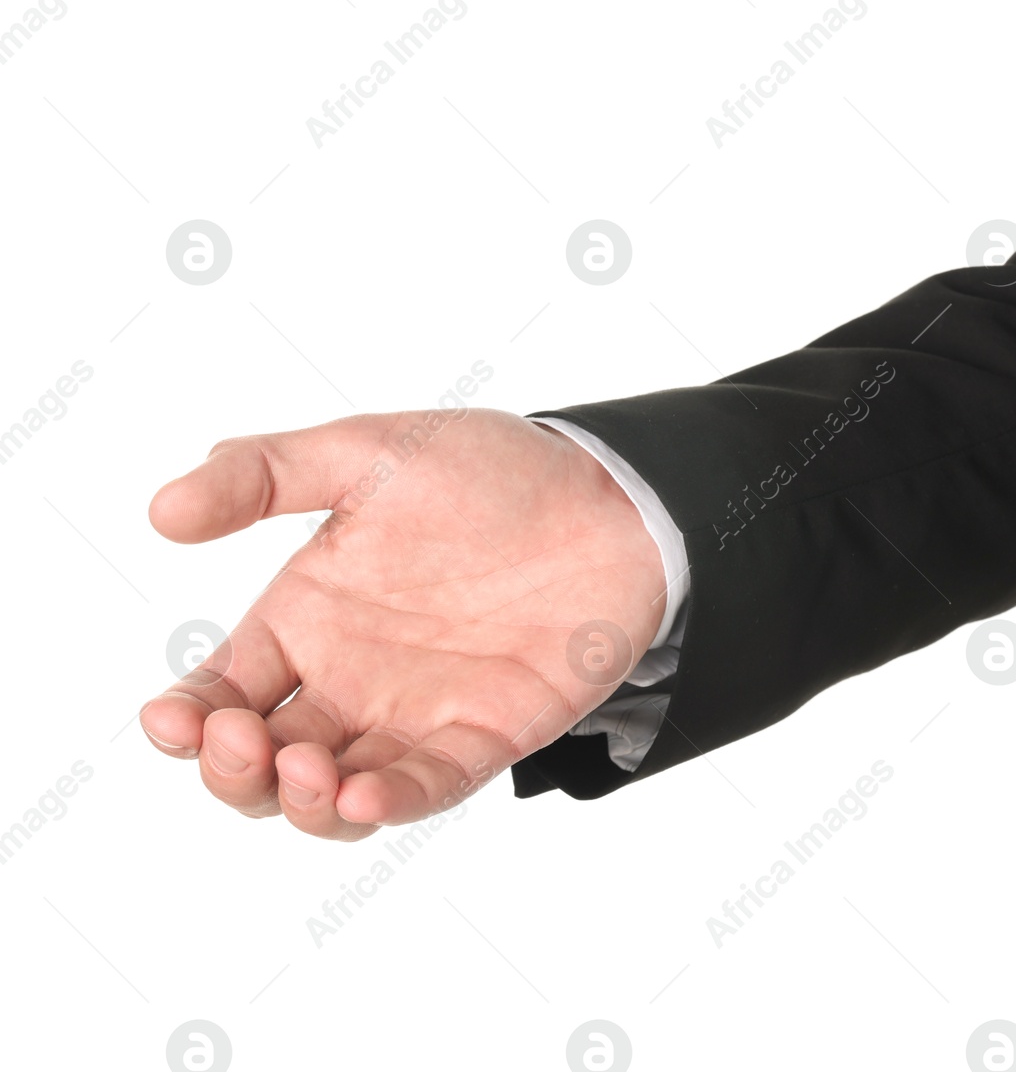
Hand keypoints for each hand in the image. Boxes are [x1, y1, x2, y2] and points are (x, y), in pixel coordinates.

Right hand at [139, 408, 665, 840]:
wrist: (611, 497)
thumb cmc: (491, 471)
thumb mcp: (366, 453)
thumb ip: (265, 472)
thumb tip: (162, 510)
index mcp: (305, 617)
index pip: (218, 691)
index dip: (182, 722)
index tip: (171, 719)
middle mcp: (348, 679)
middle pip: (258, 765)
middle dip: (233, 771)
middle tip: (247, 740)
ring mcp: (414, 714)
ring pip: (330, 798)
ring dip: (301, 802)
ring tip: (308, 769)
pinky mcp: (483, 736)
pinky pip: (422, 789)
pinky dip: (386, 804)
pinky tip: (363, 795)